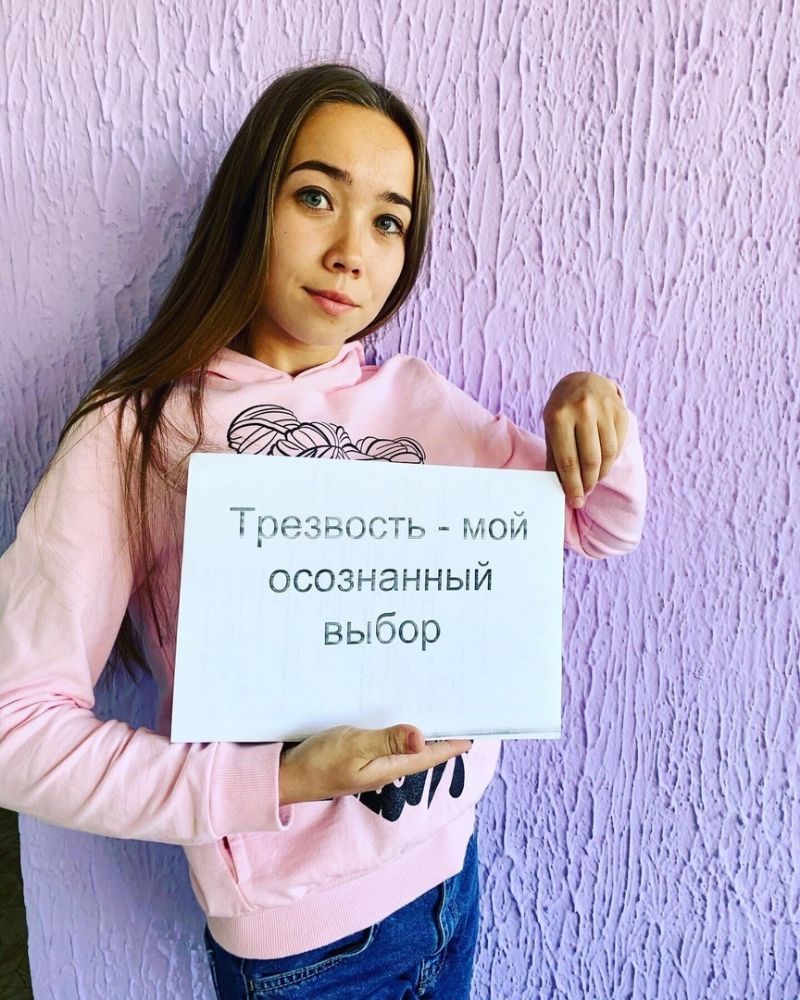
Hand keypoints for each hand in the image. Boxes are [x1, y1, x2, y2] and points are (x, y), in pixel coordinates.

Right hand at [278, 725, 472, 805]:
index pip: (433, 753)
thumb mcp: (353, 747)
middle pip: (424, 748)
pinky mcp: (359, 751)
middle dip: (444, 730)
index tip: (479, 728)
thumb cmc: (318, 763)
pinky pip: (388, 737)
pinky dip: (400, 724)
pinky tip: (399, 710)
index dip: (456, 741)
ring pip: (407, 742)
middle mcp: (387, 764)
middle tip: (463, 708)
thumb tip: (423, 737)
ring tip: (440, 705)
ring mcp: (373, 759)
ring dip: (424, 725)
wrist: (284, 776)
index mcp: (391, 766)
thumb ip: (387, 740)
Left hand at [543, 372, 628, 508]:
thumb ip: (554, 456)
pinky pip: (619, 445)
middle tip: (584, 495)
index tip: (575, 501)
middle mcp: (582, 411)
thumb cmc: (562, 410)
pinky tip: (602, 466)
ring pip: (607, 455)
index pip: (568, 461)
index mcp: (559, 417)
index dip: (572, 485)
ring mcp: (604, 410)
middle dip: (588, 483)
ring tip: (592, 481)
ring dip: (600, 474)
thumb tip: (557, 487)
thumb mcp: (551, 428)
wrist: (583, 381)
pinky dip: (611, 461)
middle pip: (590, 460)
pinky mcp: (620, 412)